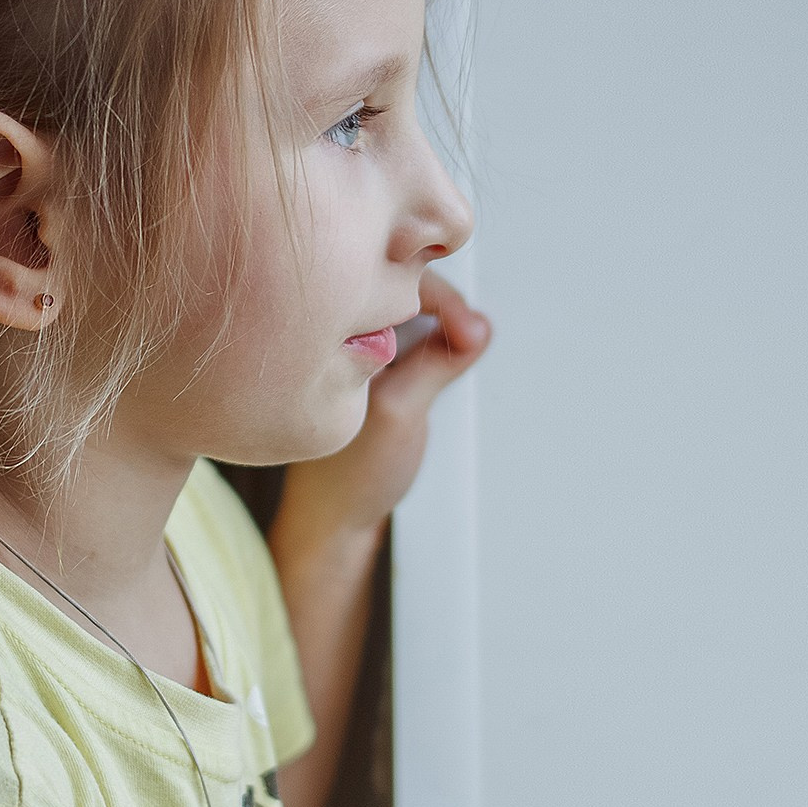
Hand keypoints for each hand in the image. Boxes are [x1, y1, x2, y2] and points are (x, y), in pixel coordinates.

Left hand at [283, 267, 491, 535]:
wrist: (333, 522)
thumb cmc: (347, 476)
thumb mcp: (399, 412)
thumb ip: (438, 362)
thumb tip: (475, 325)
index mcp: (331, 335)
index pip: (393, 284)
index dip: (440, 297)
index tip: (470, 329)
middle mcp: (342, 338)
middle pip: (407, 290)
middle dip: (447, 307)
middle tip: (473, 337)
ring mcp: (359, 353)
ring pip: (413, 314)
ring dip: (446, 325)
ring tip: (468, 344)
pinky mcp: (377, 371)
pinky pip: (414, 338)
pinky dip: (439, 344)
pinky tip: (451, 359)